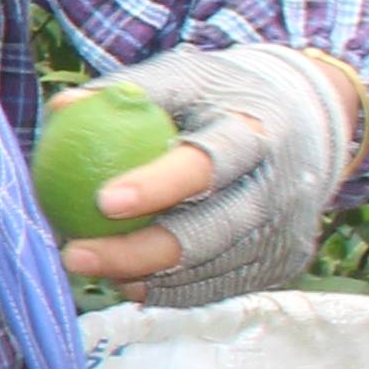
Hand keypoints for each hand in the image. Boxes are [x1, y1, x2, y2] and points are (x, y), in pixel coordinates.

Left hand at [61, 45, 367, 304]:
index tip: (103, 201)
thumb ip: (128, 94)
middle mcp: (277, 189)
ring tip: (89, 264)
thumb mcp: (185, 78)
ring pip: (206, 271)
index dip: (158, 186)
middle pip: (207, 233)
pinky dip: (167, 290)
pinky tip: (125, 280)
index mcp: (255, 135)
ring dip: (141, 276)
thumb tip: (62, 109)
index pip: (207, 165)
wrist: (306, 124)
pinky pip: (214, 288)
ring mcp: (282, 232)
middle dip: (136, 252)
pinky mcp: (279, 264)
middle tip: (74, 256)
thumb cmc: (223, 99)